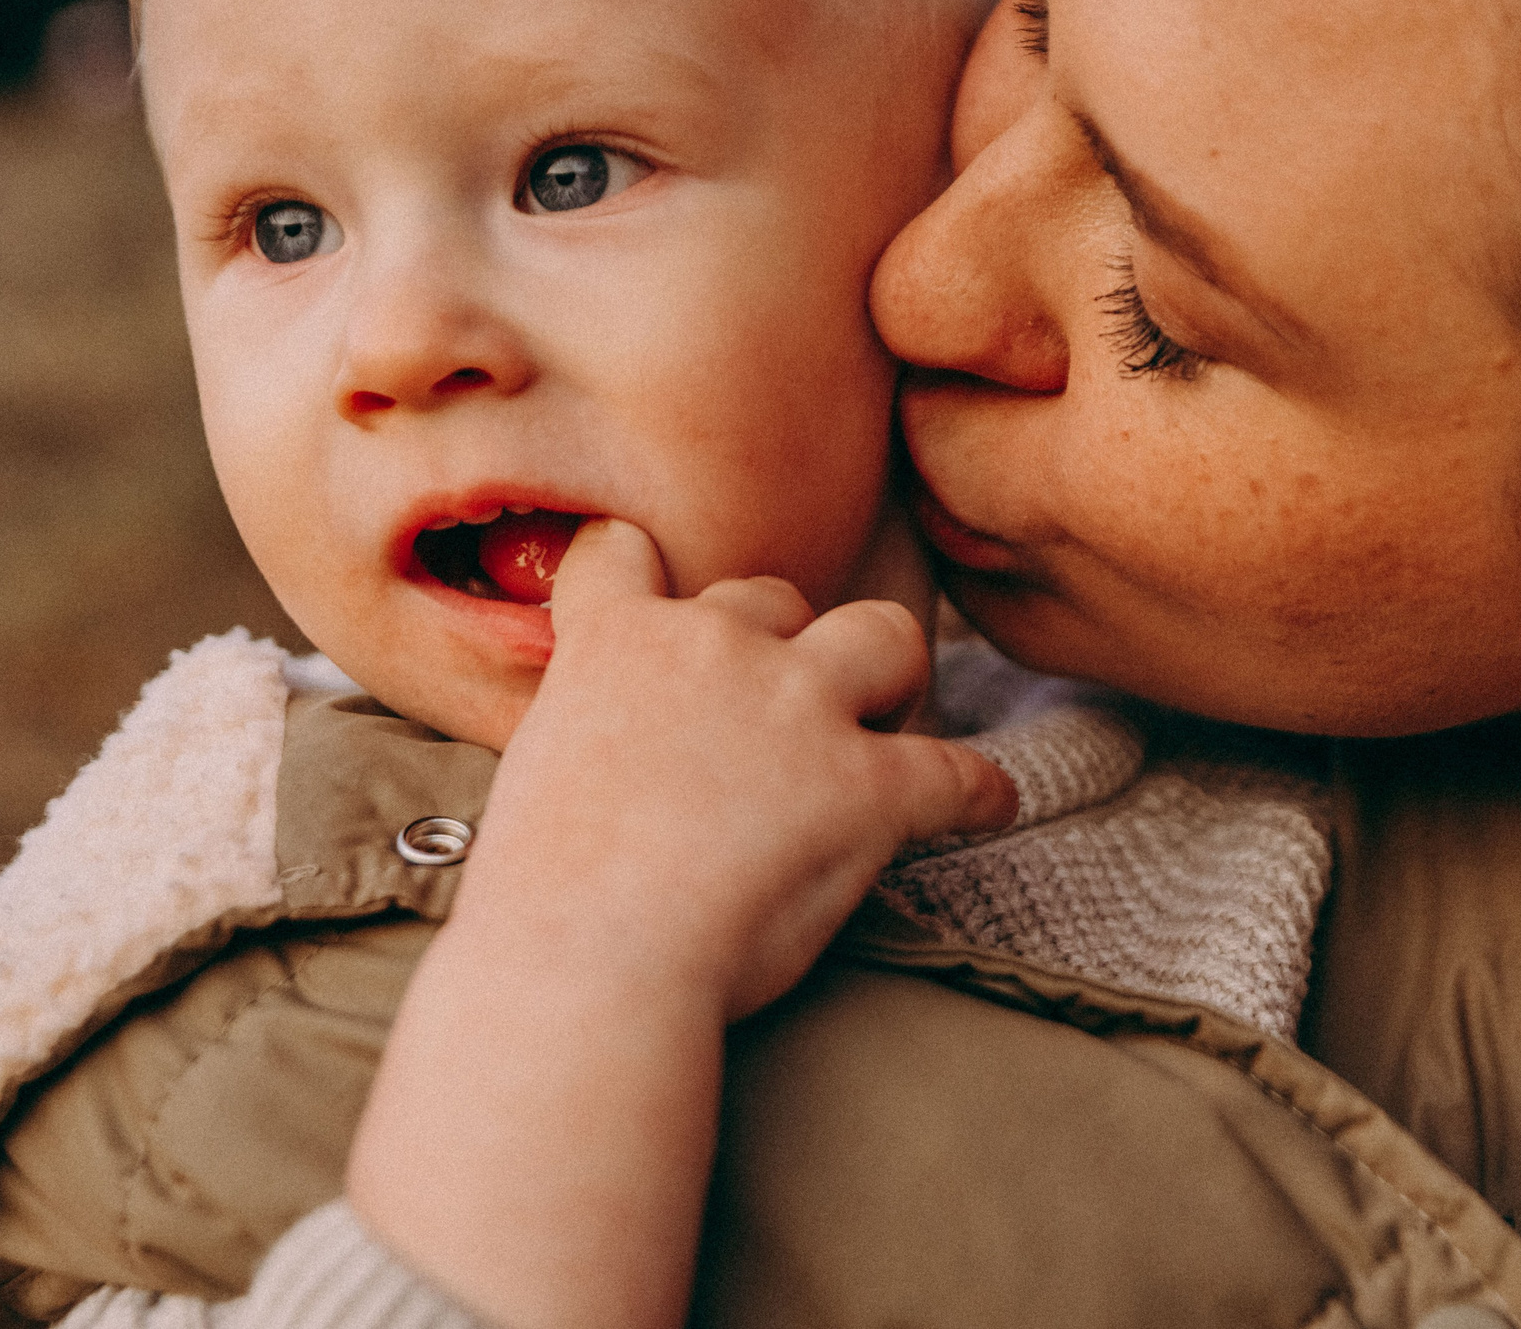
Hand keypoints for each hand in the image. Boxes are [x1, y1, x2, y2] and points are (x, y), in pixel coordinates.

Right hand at [346, 519, 1013, 1328]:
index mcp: (615, 641)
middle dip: (782, 648)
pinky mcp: (868, 786)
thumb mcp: (536, 773)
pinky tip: (984, 809)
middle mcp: (711, 648)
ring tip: (880, 733)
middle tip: (776, 726)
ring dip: (886, 680)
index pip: (624, 551)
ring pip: (886, 634)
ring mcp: (797, 708)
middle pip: (772, 596)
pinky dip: (977, 794)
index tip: (665, 615)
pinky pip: (959, 772)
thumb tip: (626, 748)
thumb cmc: (541, 905)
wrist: (584, 967)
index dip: (645, 578)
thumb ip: (592, 725)